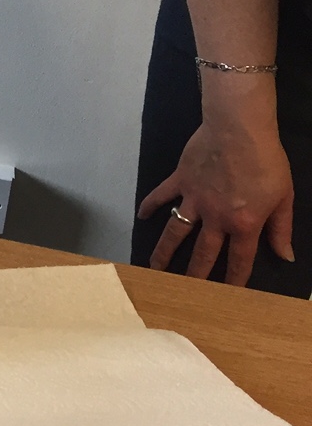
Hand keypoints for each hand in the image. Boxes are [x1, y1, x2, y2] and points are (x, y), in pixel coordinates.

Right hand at [136, 108, 295, 284]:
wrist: (239, 130)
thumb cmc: (267, 162)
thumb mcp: (284, 197)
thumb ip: (281, 228)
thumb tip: (284, 255)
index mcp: (243, 224)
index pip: (239, 260)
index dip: (235, 279)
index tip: (227, 295)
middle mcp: (215, 218)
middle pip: (203, 253)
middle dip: (194, 275)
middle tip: (183, 291)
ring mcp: (194, 199)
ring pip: (177, 232)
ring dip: (164, 251)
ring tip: (154, 267)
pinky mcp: (180, 180)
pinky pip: (162, 196)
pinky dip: (151, 205)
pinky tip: (141, 216)